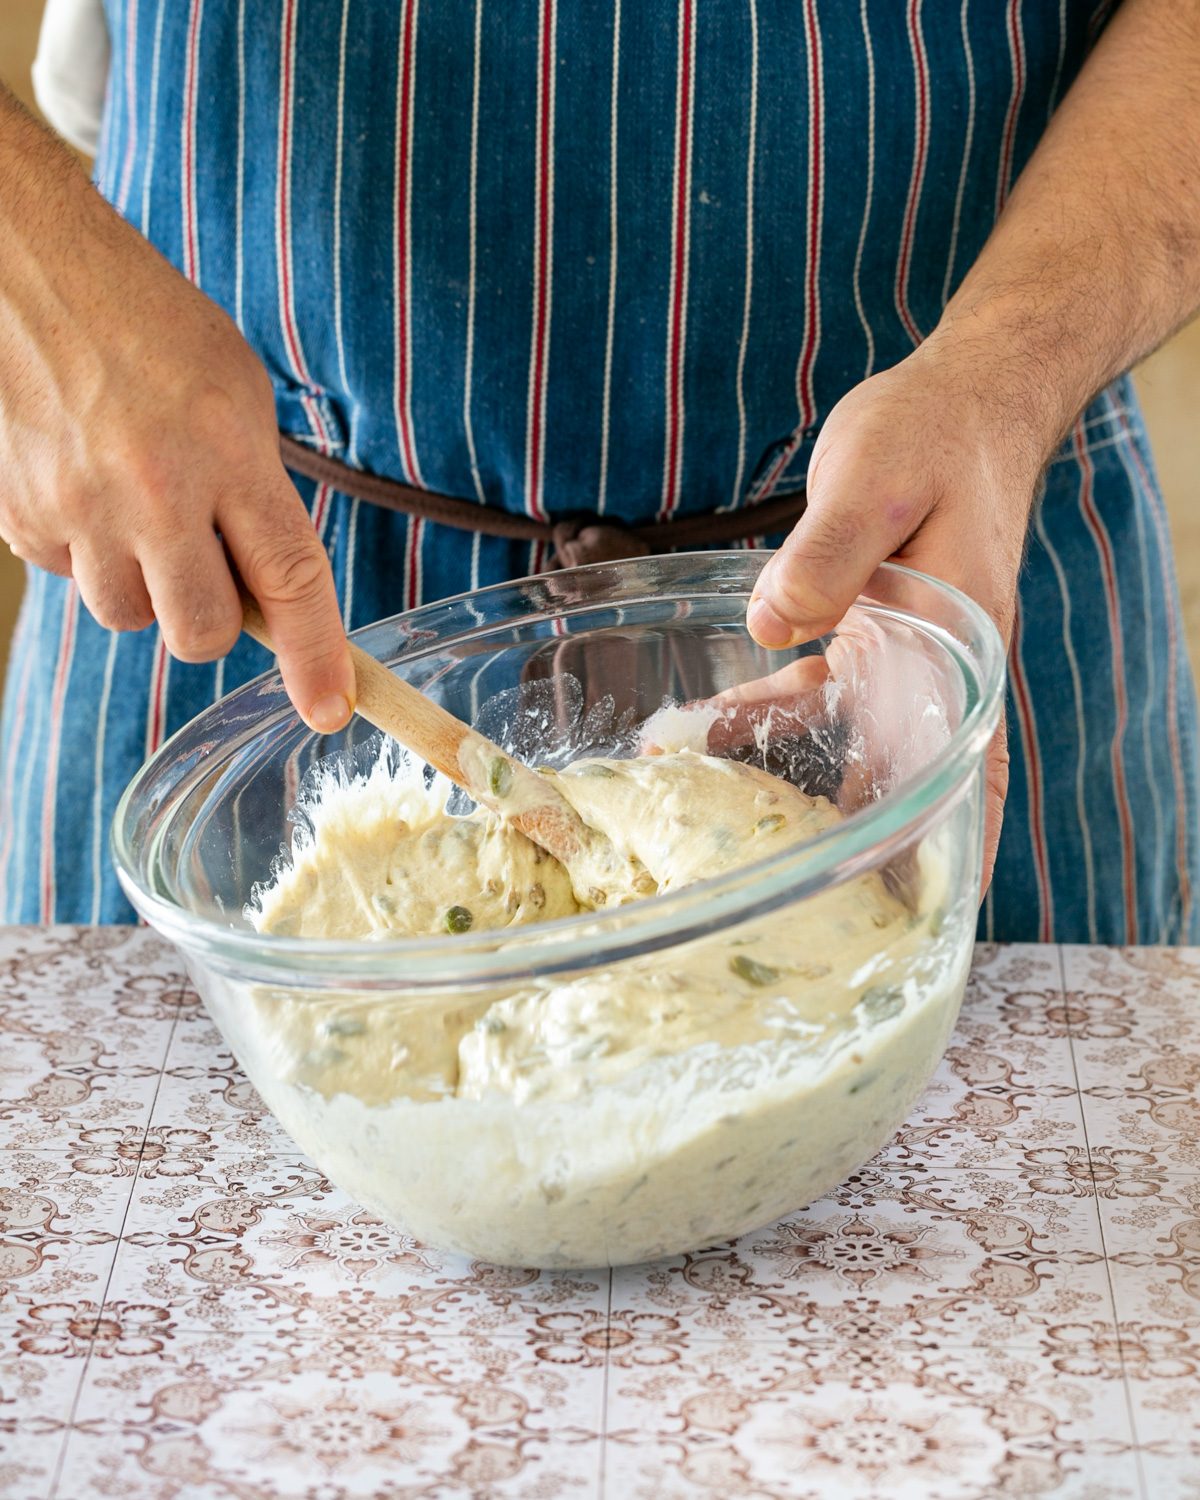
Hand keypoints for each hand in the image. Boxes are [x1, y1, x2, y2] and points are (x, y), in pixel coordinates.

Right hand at [0, 96, 352, 732]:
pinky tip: (86, 487)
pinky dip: (86, 553)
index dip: (315, 656)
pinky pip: (70, 580)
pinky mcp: (19, 517)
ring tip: (136, 506)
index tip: (332, 708)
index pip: (288, 580)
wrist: (28, 271)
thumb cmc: (148, 325)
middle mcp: (152, 489)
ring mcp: (77, 508)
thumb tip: (267, 593)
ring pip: (130, 618)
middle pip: (200, 632)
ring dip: (145, 586)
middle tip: (206, 563)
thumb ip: (259, 495)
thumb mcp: (237, 395)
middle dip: (213, 619)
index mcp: (226, 449)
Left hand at [746, 335, 1047, 892]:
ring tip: (705, 817)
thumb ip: (827, 555)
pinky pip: (812, 691)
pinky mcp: (865, 630)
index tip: (925, 912)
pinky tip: (707, 726)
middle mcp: (936, 664)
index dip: (951, 844)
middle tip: (794, 901)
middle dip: (855, 838)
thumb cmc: (935, 434)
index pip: (966, 767)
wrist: (960, 396)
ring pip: (844, 739)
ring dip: (784, 778)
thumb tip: (772, 626)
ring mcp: (901, 653)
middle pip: (900, 773)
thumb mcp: (875, 481)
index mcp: (958, 644)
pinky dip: (764, 713)